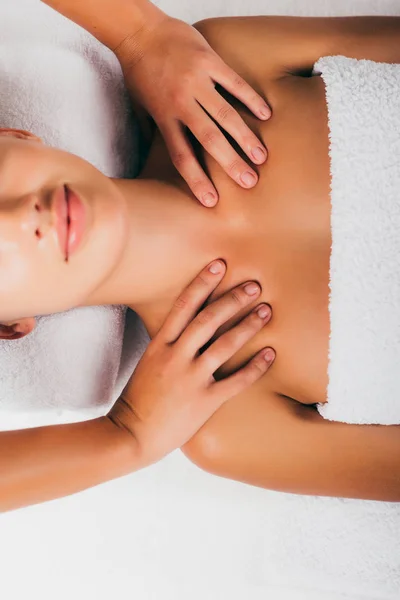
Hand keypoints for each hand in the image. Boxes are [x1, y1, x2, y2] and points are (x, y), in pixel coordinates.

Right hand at [107, 260, 274, 465]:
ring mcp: (190, 379)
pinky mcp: (204, 401)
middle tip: (254, 286)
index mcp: (160, 345)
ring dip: (248, 325)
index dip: (202, 283)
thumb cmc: (139, 398)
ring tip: (266, 311)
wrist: (131, 434)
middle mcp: (176, 357)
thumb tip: (189, 327)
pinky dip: (255, 367)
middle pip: (208, 320)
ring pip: (225, 345)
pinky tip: (270, 354)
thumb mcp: (148, 363)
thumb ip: (168, 344)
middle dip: (233, 299)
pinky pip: (236, 381)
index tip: (219, 265)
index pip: (183, 306)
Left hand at [114, 16, 270, 206]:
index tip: (211, 201)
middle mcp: (181, 102)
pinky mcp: (209, 61)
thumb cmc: (139, 72)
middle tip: (249, 183)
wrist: (139, 30)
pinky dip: (251, 99)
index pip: (181, 156)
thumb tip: (155, 160)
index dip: (196, 180)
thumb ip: (153, 132)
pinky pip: (234, 83)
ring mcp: (196, 81)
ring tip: (261, 157)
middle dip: (230, 163)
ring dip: (245, 137)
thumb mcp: (139, 107)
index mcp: (164, 117)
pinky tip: (266, 115)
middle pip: (208, 139)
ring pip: (225, 114)